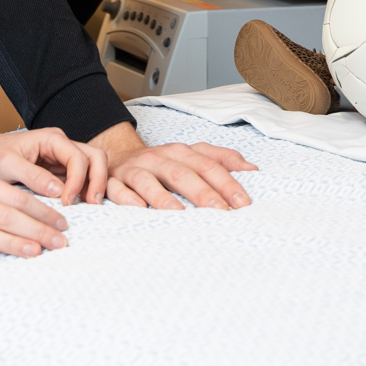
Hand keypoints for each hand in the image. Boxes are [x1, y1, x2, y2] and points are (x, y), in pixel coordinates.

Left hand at [0, 128, 107, 205]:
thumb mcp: (8, 165)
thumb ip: (33, 175)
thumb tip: (59, 191)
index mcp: (51, 138)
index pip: (78, 157)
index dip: (78, 180)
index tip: (67, 202)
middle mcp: (62, 146)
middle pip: (94, 157)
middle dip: (98, 178)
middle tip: (94, 203)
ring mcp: (62, 159)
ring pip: (92, 166)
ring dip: (95, 184)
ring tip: (91, 206)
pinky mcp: (59, 172)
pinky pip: (81, 178)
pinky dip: (86, 190)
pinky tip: (82, 206)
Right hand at [91, 122, 257, 210]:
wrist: (119, 156)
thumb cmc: (162, 163)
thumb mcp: (192, 157)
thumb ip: (222, 160)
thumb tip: (252, 171)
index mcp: (180, 151)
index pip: (208, 164)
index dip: (226, 182)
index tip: (243, 203)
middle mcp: (158, 157)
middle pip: (181, 172)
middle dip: (201, 192)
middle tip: (218, 211)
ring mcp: (135, 169)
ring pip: (148, 180)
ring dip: (163, 197)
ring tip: (179, 214)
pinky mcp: (114, 181)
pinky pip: (117, 189)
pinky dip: (127, 198)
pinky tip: (139, 210)